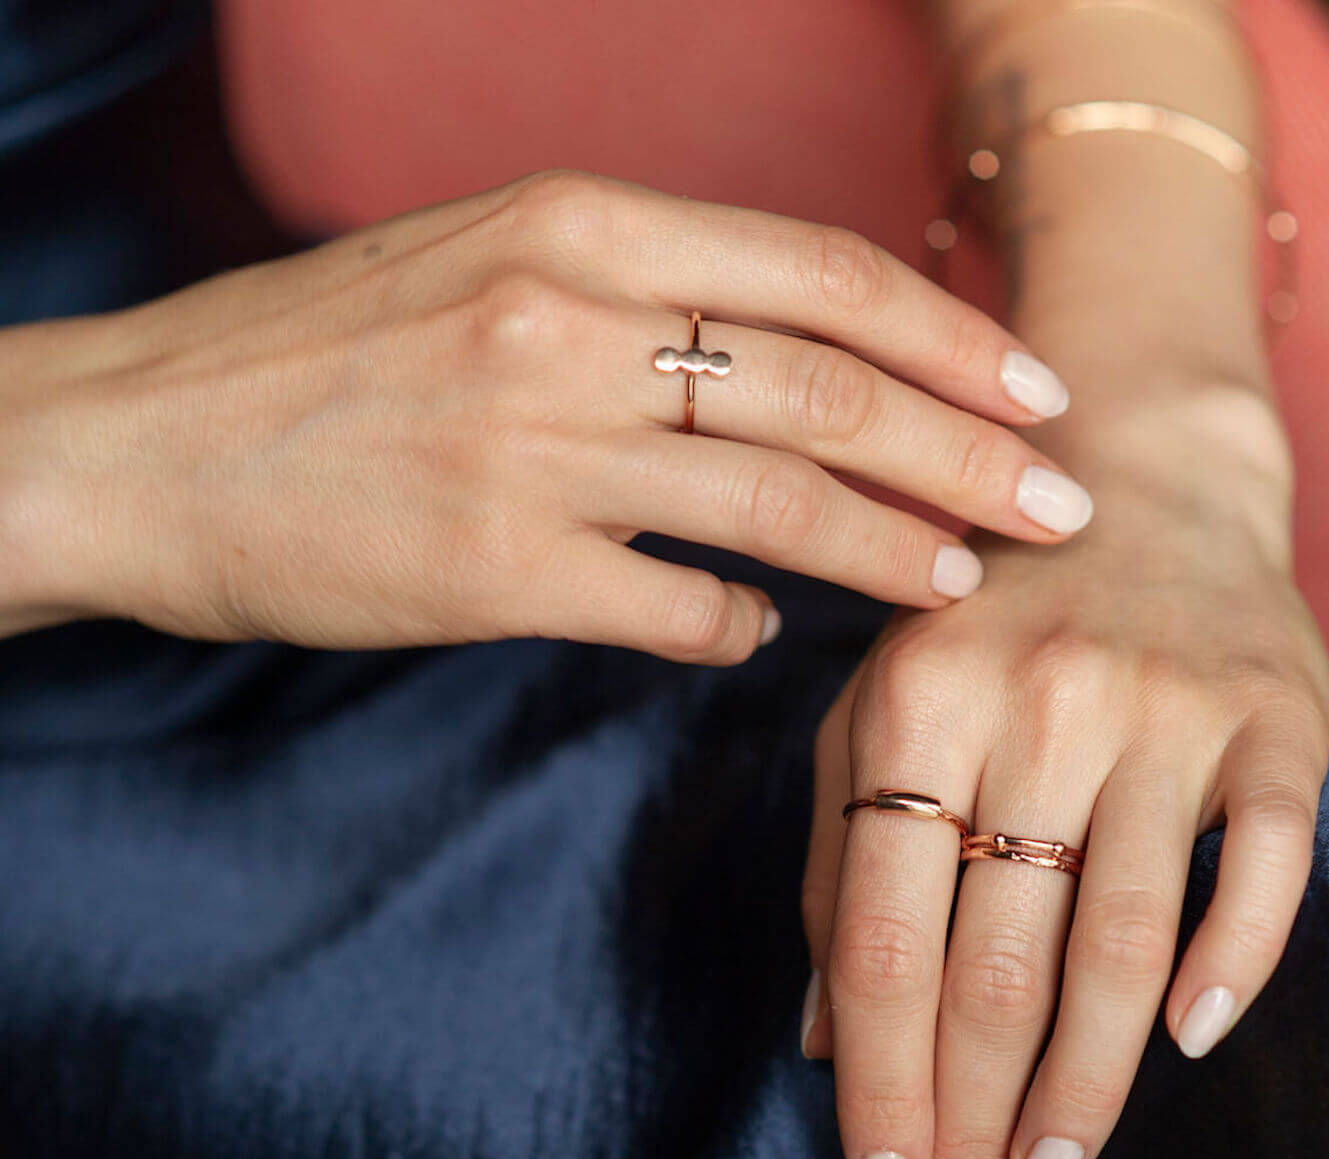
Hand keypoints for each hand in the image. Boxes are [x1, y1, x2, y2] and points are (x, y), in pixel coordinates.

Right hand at [0, 169, 1094, 655]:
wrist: (141, 442)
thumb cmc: (319, 351)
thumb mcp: (481, 261)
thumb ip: (634, 296)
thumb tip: (781, 378)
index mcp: (577, 226)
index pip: (823, 275)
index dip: (952, 339)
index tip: (1036, 395)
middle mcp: (570, 324)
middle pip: (834, 389)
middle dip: (971, 454)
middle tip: (1062, 509)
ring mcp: (535, 451)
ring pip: (780, 503)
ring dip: (892, 551)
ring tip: (964, 583)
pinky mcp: (496, 575)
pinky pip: (675, 609)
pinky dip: (737, 628)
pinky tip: (756, 638)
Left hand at [800, 390, 1328, 1158]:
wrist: (1144, 485)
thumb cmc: (986, 622)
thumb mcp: (877, 712)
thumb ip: (835, 861)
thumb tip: (819, 1037)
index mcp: (913, 703)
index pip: (880, 936)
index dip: (878, 1078)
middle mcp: (1036, 703)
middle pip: (993, 958)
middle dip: (968, 1111)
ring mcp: (1163, 709)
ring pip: (1118, 937)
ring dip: (1082, 1082)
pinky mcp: (1275, 716)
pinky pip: (1264, 863)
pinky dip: (1232, 961)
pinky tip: (1186, 1045)